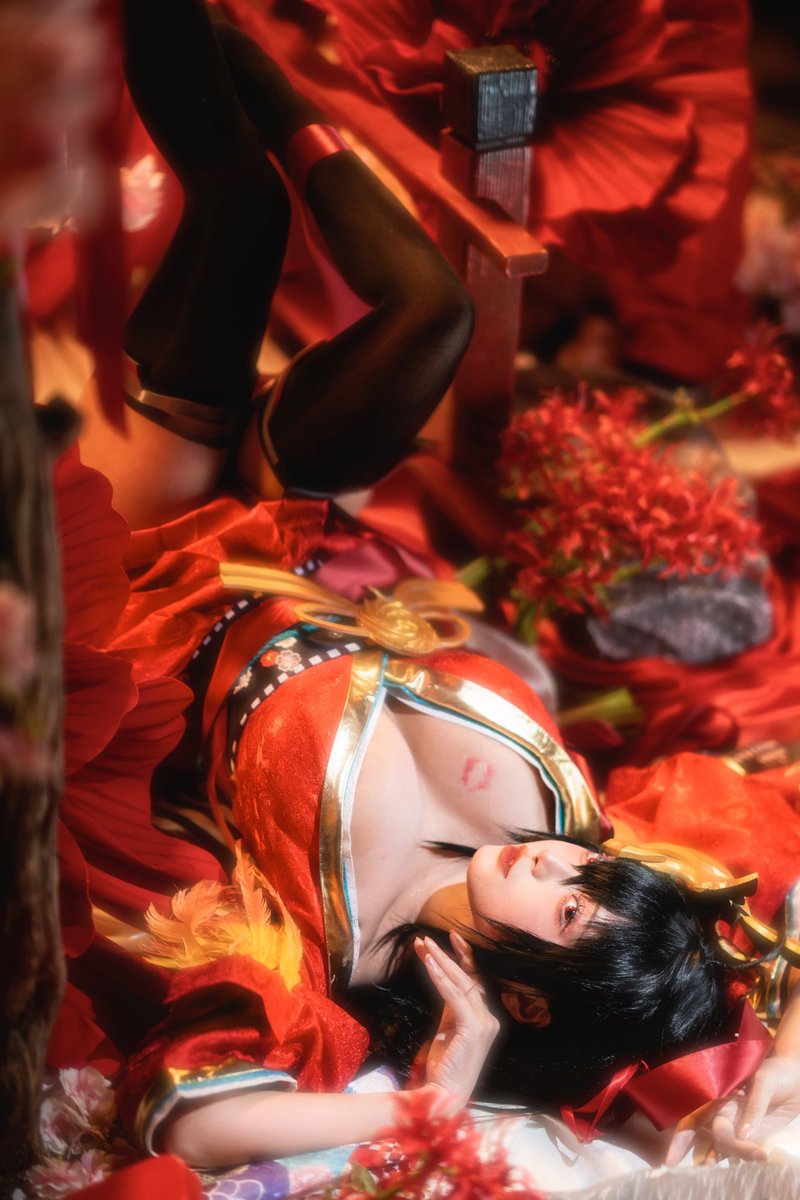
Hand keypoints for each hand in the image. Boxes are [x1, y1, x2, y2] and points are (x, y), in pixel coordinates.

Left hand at [415, 932, 499, 1102]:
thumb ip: (450, 1004)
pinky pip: (455, 996)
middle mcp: (490, 1018)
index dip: (463, 958)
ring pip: (462, 983)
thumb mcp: (447, 1028)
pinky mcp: (474, 1028)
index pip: (474, 981)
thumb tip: (441, 976)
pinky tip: (429, 964)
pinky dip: (441, 978)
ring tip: (424, 945)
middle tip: (426, 939)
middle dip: (447, 955)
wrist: (444, 1096)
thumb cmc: (444, 1066)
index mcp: (484, 1018)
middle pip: (468, 978)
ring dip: (441, 961)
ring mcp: (485, 1023)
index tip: (451, 939)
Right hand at [666, 1056, 799, 1163]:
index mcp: (719, 1096)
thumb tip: (743, 1133)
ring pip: (727, 1148)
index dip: (681, 1137)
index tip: (671, 1160)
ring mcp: (739, 1126)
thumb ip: (753, 1106)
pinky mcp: (755, 1136)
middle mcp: (724, 1114)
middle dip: (727, 1149)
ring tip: (759, 1154)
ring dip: (738, 1155)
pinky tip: (755, 1158)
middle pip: (715, 1138)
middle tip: (756, 1152)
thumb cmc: (776, 1072)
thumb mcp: (763, 1081)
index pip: (693, 1118)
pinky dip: (742, 1158)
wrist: (796, 1078)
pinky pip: (741, 1152)